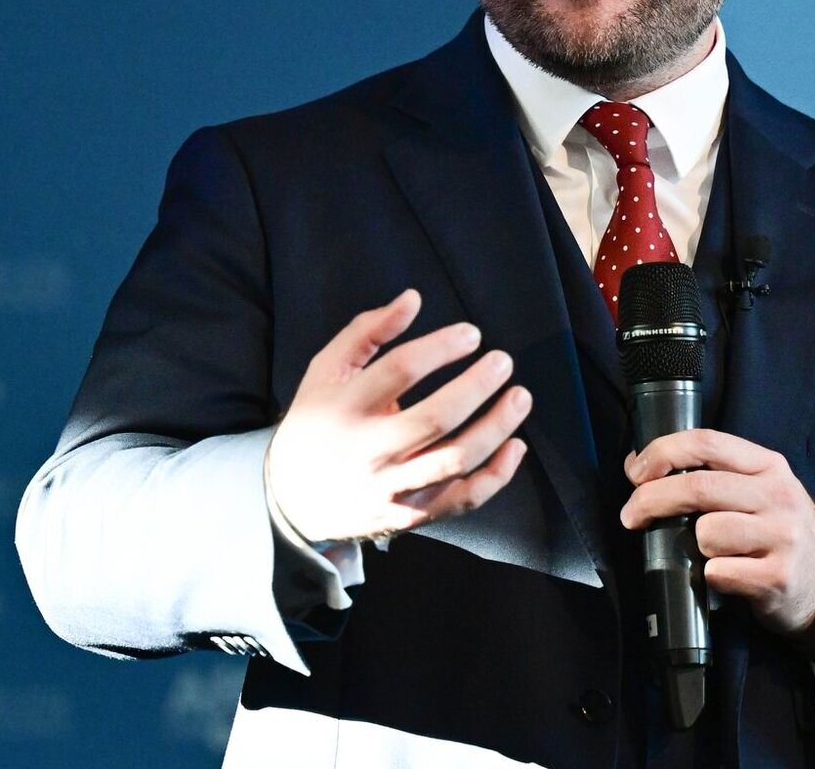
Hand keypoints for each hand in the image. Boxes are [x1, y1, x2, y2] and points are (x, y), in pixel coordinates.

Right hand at [266, 290, 531, 543]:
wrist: (293, 499)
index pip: (400, 370)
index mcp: (346, 406)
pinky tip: (515, 446)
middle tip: (504, 361)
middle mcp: (370, 451)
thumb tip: (413, 298)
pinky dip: (496, 476)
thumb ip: (368, 331)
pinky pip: (462, 500)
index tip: (471, 334)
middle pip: (436, 418)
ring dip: (496, 427)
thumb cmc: (318, 420)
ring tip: (520, 397)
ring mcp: (391, 488)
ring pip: (455, 460)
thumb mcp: (327, 369)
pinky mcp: (409, 516)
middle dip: (477, 386)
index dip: (441, 347)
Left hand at [620, 429, 814, 638]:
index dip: (663, 452)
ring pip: (706, 533)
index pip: (707, 442)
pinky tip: (729, 576)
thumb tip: (637, 466)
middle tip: (631, 515)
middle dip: (652, 500)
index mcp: (768, 466)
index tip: (636, 472)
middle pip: (698, 487)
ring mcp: (781, 536)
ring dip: (696, 546)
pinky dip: (712, 577)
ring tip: (715, 553)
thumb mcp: (756, 490)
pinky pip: (718, 572)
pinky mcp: (778, 577)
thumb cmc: (777, 532)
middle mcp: (778, 496)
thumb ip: (709, 473)